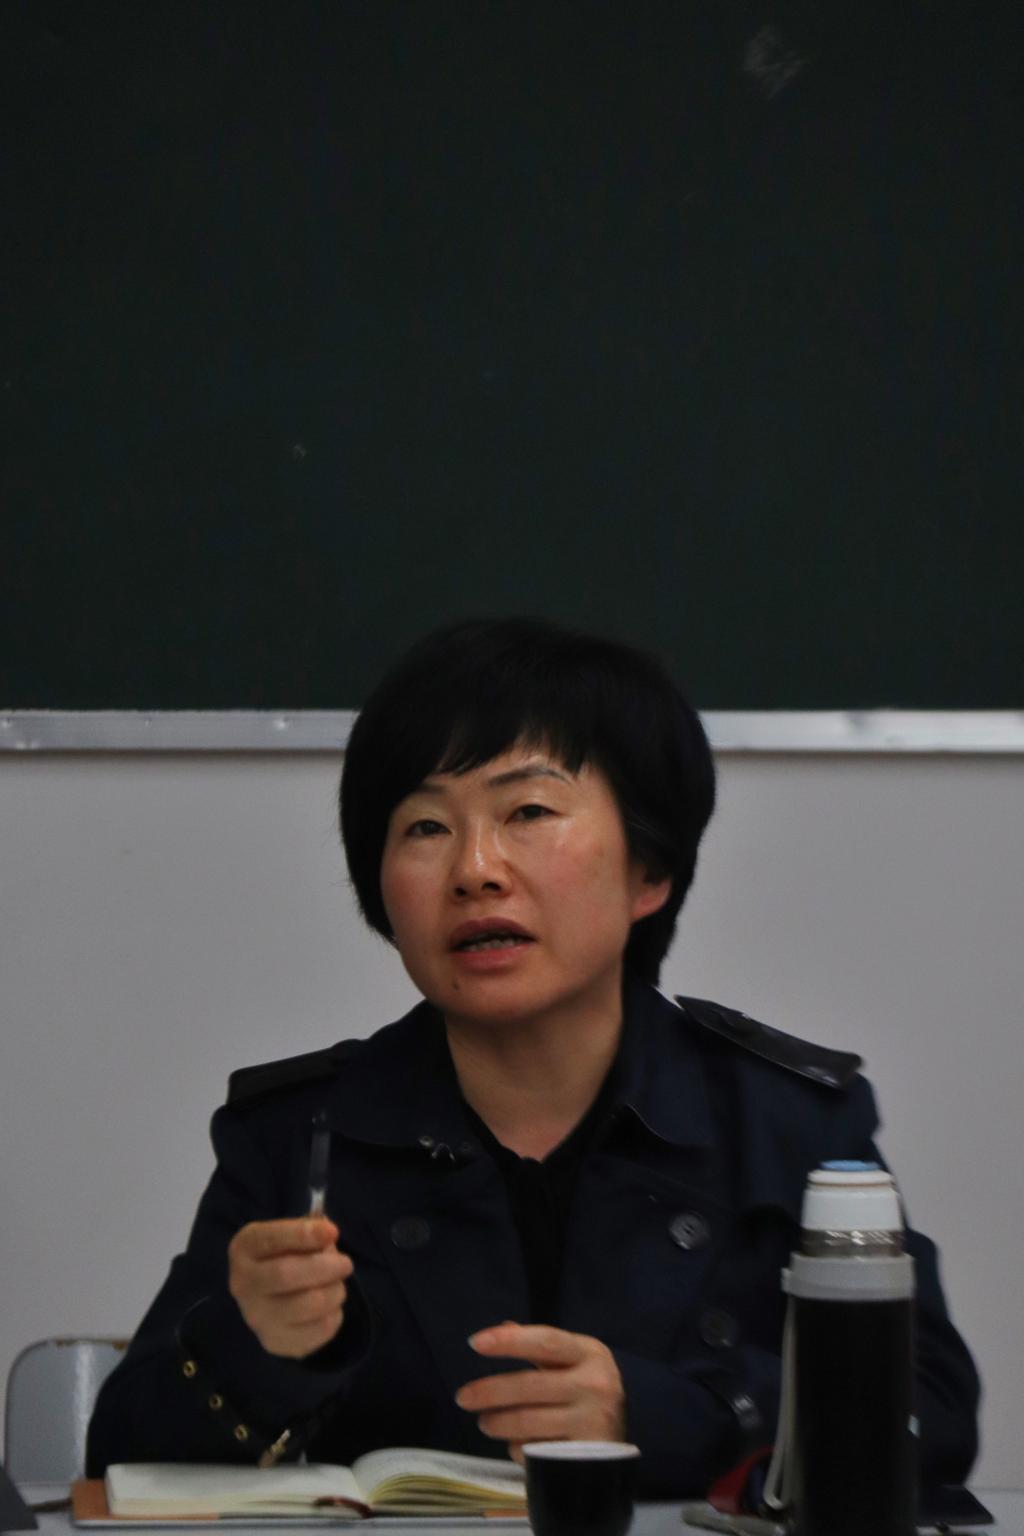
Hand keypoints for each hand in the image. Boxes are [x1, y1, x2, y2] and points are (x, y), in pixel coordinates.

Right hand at [228, 1217, 352, 1358]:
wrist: (268, 1298)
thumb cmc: (283, 1256)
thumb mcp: (288, 1234)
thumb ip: (306, 1230)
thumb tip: (328, 1233)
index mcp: (244, 1249)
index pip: (271, 1239)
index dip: (304, 1234)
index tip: (333, 1232)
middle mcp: (243, 1285)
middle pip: (287, 1274)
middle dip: (326, 1266)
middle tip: (346, 1264)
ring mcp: (257, 1318)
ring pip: (309, 1304)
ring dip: (335, 1290)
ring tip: (337, 1284)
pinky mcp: (276, 1342)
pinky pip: (320, 1329)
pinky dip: (334, 1314)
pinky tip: (329, 1306)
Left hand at [455, 1322, 626, 1461]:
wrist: (618, 1445)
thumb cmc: (588, 1393)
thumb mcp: (572, 1362)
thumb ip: (539, 1346)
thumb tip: (502, 1327)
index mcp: (590, 1353)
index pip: (545, 1341)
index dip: (509, 1342)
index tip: (475, 1343)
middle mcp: (596, 1384)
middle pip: (530, 1385)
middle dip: (489, 1391)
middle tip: (463, 1397)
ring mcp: (593, 1421)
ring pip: (528, 1421)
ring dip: (497, 1423)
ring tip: (485, 1423)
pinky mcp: (585, 1456)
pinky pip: (536, 1451)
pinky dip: (517, 1448)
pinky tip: (514, 1444)